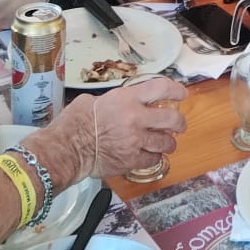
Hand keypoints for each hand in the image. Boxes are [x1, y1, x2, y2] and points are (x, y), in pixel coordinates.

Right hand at [30, 79, 188, 182]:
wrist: (67, 149)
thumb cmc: (75, 122)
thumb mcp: (93, 101)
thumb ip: (113, 101)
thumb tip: (120, 104)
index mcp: (127, 99)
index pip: (161, 88)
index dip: (175, 90)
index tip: (181, 94)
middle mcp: (136, 119)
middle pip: (171, 119)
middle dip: (179, 123)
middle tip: (179, 125)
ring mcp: (136, 141)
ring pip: (166, 142)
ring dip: (168, 143)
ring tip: (166, 143)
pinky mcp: (132, 160)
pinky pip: (153, 160)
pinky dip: (154, 158)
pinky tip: (150, 156)